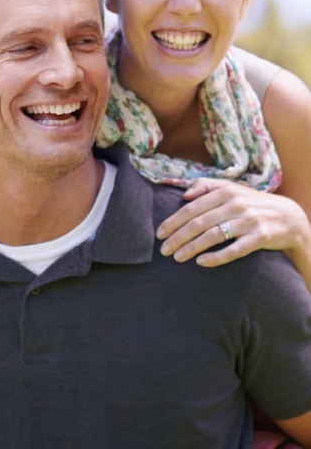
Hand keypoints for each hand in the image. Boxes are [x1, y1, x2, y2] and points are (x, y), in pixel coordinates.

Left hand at [155, 178, 310, 267]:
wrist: (289, 216)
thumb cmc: (252, 203)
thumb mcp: (231, 189)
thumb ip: (206, 186)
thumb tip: (184, 195)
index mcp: (226, 191)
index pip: (193, 207)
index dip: (174, 221)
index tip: (159, 233)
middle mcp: (236, 204)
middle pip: (199, 222)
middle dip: (178, 237)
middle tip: (163, 250)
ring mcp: (249, 221)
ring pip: (214, 235)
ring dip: (192, 248)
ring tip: (177, 258)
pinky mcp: (260, 237)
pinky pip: (235, 249)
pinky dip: (217, 257)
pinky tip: (202, 263)